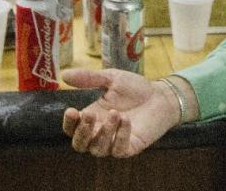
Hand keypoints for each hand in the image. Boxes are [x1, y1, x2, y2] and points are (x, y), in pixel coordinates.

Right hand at [61, 68, 180, 157]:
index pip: (72, 129)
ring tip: (116, 113)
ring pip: (98, 149)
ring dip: (104, 132)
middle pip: (80, 145)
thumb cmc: (135, 88)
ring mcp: (114, 142)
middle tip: (89, 114)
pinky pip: (119, 150)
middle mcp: (100, 133)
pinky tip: (126, 119)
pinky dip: (120, 136)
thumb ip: (88, 78)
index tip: (71, 110)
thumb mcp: (111, 78)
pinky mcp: (130, 147)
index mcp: (92, 117)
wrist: (161, 95)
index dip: (68, 124)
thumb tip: (63, 75)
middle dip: (82, 132)